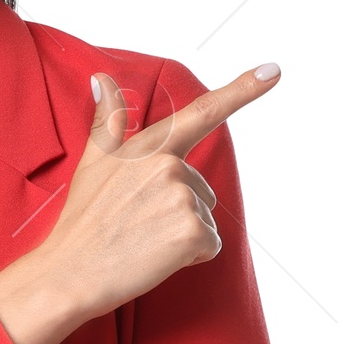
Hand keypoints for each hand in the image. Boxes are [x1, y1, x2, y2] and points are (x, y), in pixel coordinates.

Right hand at [0, 62, 279, 343]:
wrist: (69, 274)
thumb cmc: (81, 223)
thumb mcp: (92, 163)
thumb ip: (108, 120)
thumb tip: (102, 77)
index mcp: (149, 147)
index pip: (202, 113)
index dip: (242, 89)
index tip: (273, 69)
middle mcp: (168, 165)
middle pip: (201, 190)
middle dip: (178, 211)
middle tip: (137, 226)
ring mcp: (182, 197)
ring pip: (206, 219)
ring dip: (182, 236)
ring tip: (143, 242)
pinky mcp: (192, 231)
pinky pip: (210, 245)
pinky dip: (190, 257)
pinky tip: (156, 258)